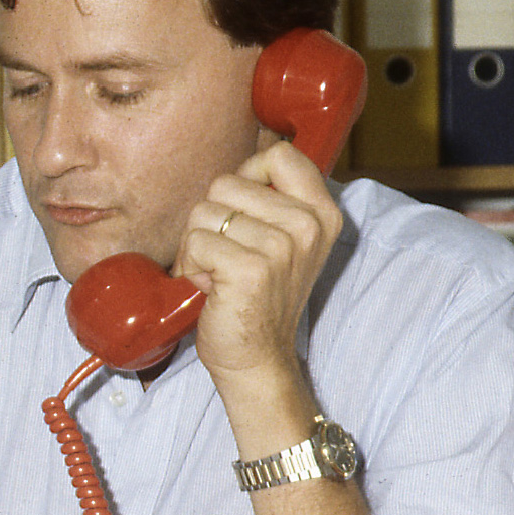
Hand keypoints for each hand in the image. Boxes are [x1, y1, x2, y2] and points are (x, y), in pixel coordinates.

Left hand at [172, 141, 341, 393]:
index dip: (246, 175)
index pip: (279, 154)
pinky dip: (191, 267)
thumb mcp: (283, 240)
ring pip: (203, 213)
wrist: (257, 359)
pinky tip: (211, 289)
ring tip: (217, 275)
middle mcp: (308, 226)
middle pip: (226, 182)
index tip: (242, 211)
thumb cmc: (258, 297)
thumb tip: (246, 160)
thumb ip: (272, 199)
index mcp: (322, 212)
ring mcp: (282, 247)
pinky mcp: (250, 270)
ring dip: (196, 247)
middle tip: (226, 257)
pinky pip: (195, 242)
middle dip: (211, 220)